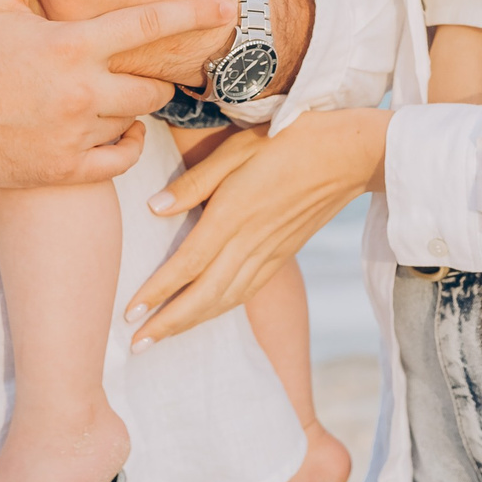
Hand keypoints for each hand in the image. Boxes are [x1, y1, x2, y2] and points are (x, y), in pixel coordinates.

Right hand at [0, 0, 230, 187]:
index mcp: (70, 45)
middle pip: (153, 84)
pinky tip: (113, 128)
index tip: (224, 7)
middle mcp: (79, 92)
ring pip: (135, 121)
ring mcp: (73, 135)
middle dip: (156, 73)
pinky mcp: (63, 169)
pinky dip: (124, 144)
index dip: (191, 13)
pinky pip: (119, 160)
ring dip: (133, 107)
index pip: (147, 24)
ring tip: (113, 92)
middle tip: (139, 65)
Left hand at [125, 107, 389, 347]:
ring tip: (160, 338)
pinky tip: (204, 315)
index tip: (128, 312)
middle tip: (136, 345)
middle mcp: (251, 241)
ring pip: (225, 300)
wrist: (352, 154)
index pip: (188, 263)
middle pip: (204, 295)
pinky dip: (220, 310)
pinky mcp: (283, 254)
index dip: (157, 291)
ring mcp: (270, 252)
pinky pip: (246, 292)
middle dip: (168, 323)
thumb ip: (196, 180)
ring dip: (191, 323)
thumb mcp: (239, 146)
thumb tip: (154, 208)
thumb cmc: (292, 137)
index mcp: (235, 213)